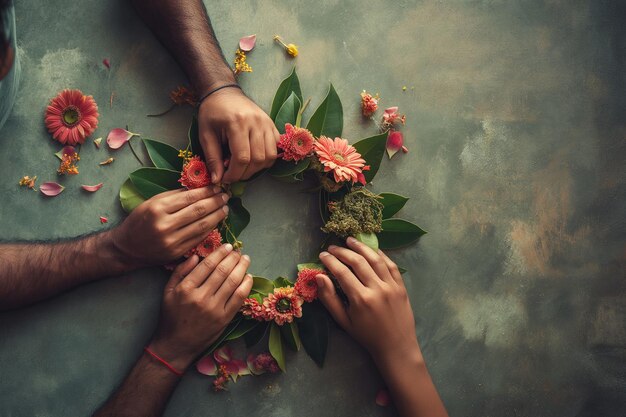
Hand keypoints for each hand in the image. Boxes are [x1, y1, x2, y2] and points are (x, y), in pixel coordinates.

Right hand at [112, 187, 228, 266]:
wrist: (126, 248)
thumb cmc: (139, 221)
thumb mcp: (151, 203)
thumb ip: (174, 196)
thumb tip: (199, 187)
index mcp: (157, 208)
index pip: (189, 197)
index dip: (207, 191)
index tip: (217, 187)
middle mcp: (164, 225)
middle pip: (198, 210)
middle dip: (215, 202)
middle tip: (225, 196)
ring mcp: (171, 240)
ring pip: (201, 225)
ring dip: (217, 216)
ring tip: (225, 208)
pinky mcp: (177, 252)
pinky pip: (198, 238)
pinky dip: (210, 229)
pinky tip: (216, 222)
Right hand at [149, 244, 252, 369]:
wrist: (176, 345)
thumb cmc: (171, 316)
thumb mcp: (168, 291)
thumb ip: (180, 272)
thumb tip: (196, 256)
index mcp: (186, 288)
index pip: (207, 265)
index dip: (220, 253)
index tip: (227, 246)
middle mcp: (200, 297)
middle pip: (222, 271)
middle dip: (233, 258)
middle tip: (238, 251)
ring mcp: (214, 309)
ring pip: (232, 282)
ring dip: (242, 268)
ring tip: (246, 259)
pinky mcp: (224, 319)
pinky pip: (238, 298)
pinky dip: (246, 285)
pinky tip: (249, 277)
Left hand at [198, 88, 278, 183]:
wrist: (224, 92)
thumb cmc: (212, 112)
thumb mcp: (205, 134)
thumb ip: (212, 158)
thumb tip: (218, 180)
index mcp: (237, 123)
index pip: (242, 158)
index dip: (234, 174)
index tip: (225, 179)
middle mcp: (255, 122)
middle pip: (258, 159)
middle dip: (245, 173)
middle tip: (233, 175)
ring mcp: (266, 122)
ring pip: (270, 155)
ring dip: (258, 168)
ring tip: (244, 168)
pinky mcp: (271, 124)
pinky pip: (276, 147)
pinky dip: (267, 158)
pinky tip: (254, 158)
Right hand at [316, 237, 420, 360]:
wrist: (396, 346)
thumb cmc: (366, 336)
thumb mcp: (343, 321)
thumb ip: (329, 298)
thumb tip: (318, 277)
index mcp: (360, 299)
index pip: (342, 272)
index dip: (330, 261)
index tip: (323, 255)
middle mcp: (377, 289)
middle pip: (357, 261)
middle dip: (343, 251)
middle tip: (333, 247)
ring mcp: (391, 286)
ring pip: (375, 259)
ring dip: (361, 247)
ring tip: (350, 240)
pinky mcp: (401, 286)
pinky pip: (390, 265)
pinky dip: (380, 254)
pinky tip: (370, 250)